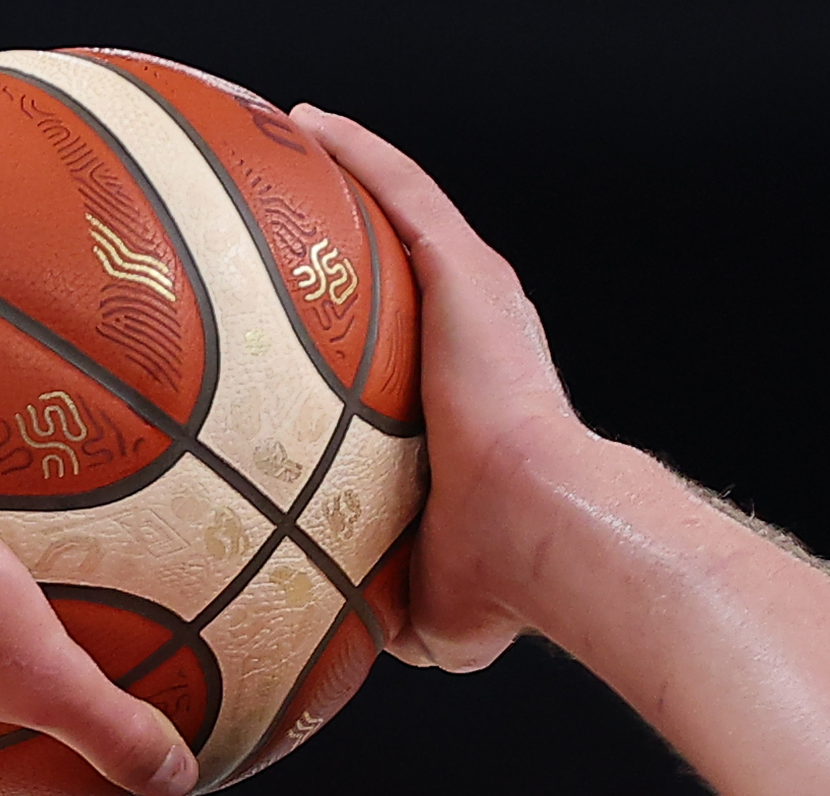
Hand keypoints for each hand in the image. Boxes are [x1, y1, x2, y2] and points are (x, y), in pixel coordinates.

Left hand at [294, 106, 599, 673]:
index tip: (303, 320)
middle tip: (283, 206)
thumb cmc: (498, 580)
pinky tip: (306, 124)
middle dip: (347, 232)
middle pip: (402, 263)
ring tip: (284, 132)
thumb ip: (378, 597)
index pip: (401, 351)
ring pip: (401, 208)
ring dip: (349, 167)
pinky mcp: (469, 273)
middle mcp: (475, 338)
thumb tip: (333, 637)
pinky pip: (401, 193)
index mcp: (466, 406)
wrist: (545, 538)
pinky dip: (358, 154)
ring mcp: (475, 300)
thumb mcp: (418, 598)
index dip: (359, 328)